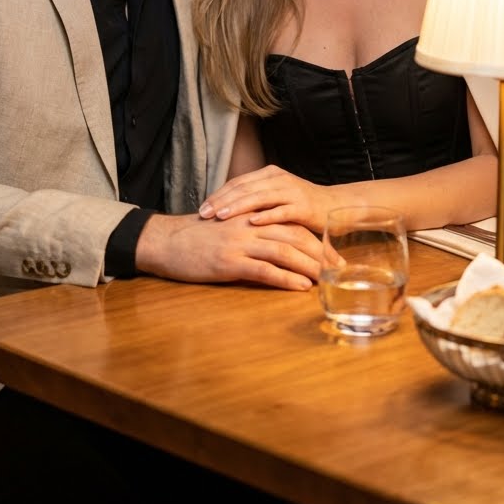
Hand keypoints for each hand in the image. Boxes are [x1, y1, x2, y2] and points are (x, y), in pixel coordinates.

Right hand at [135, 212, 326, 290]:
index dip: (313, 238)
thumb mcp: (226, 228)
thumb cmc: (194, 238)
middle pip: (294, 236)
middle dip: (319, 252)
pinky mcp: (230, 262)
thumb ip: (249, 231)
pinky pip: (265, 270)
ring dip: (309, 266)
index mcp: (250, 216)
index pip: (290, 224)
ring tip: (327, 278)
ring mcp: (240, 243)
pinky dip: (286, 278)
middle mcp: (249, 226)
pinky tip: (301, 287)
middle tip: (339, 266)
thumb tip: (272, 244)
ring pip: (284, 251)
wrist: (165, 242)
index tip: (331, 252)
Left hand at [199, 166, 335, 233]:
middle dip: (222, 201)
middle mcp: (278, 179)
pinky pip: (282, 211)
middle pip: (244, 188)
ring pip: (259, 197)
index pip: (238, 182)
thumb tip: (224, 208)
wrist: (336, 207)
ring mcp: (292, 191)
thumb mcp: (275, 198)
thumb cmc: (301, 206)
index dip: (218, 194)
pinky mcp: (304, 206)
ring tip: (220, 217)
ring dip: (238, 207)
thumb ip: (255, 199)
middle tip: (204, 213)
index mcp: (269, 174)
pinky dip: (266, 216)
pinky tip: (251, 223)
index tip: (202, 208)